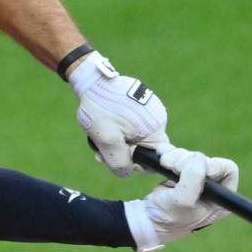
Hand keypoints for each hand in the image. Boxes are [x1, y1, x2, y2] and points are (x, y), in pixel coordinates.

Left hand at [69, 51, 170, 176]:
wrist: (92, 79)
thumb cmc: (100, 109)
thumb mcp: (107, 140)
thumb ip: (119, 162)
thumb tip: (127, 172)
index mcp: (155, 127)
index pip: (155, 158)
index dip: (137, 164)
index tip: (117, 159)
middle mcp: (159, 118)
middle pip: (144, 148)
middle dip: (123, 152)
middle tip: (101, 151)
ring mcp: (151, 108)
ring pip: (137, 137)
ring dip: (119, 142)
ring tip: (100, 135)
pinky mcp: (142, 102)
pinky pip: (134, 125)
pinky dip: (121, 129)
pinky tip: (106, 124)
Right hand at [122, 148, 239, 251]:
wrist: (147, 219)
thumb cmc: (168, 216)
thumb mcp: (183, 200)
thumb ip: (194, 178)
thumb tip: (198, 157)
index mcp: (220, 199)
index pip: (228, 170)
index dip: (213, 165)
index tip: (193, 169)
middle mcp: (212, 188)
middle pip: (207, 160)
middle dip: (187, 160)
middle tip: (172, 167)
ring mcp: (196, 179)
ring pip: (192, 156)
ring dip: (176, 157)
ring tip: (165, 164)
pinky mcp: (182, 172)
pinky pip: (180, 154)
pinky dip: (170, 152)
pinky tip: (161, 155)